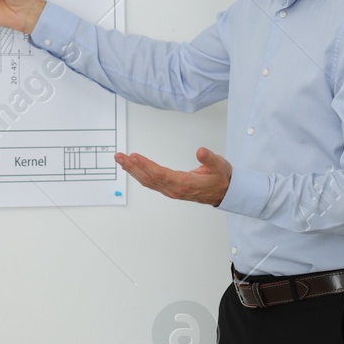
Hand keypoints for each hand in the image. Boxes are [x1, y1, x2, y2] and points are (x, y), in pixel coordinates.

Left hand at [115, 147, 231, 206]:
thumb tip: (200, 151)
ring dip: (132, 170)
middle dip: (132, 167)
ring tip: (120, 160)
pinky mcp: (169, 189)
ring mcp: (170, 190)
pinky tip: (132, 167)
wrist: (224, 192)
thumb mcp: (220, 165)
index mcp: (185, 184)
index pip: (160, 174)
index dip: (146, 165)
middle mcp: (174, 189)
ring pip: (147, 181)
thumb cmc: (220, 178)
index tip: (134, 157)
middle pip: (149, 178)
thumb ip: (210, 158)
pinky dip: (139, 174)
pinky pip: (150, 182)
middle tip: (119, 157)